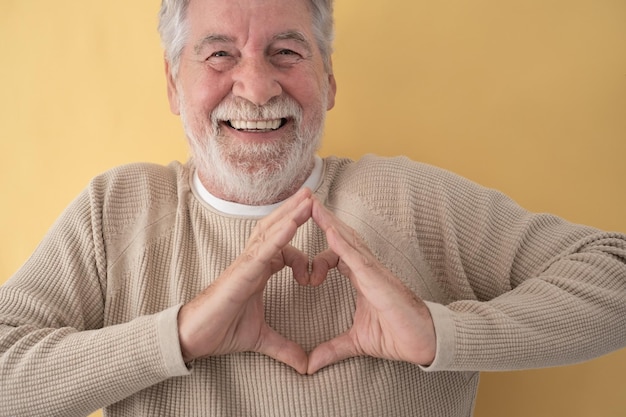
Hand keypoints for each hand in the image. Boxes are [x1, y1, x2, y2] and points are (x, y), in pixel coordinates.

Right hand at [177, 188, 312, 373]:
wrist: (195, 338)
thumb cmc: (222, 330)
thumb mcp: (262, 339)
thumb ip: (285, 348)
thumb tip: (305, 366)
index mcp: (259, 270)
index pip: (285, 251)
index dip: (302, 259)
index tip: (313, 277)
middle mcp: (253, 261)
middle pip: (277, 228)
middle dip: (295, 210)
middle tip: (313, 194)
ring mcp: (246, 263)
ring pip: (271, 232)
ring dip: (291, 213)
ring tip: (309, 197)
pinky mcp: (241, 271)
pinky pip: (264, 249)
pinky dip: (280, 234)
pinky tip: (294, 222)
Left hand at [307, 197, 436, 373]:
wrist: (423, 343)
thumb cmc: (396, 336)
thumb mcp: (356, 342)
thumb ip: (332, 350)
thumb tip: (310, 365)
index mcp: (361, 277)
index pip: (336, 255)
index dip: (318, 255)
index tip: (305, 271)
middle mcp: (366, 268)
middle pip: (341, 238)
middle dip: (323, 220)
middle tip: (302, 202)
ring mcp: (373, 270)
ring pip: (348, 239)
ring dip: (329, 222)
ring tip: (311, 205)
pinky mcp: (378, 278)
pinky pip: (357, 255)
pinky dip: (342, 242)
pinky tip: (328, 230)